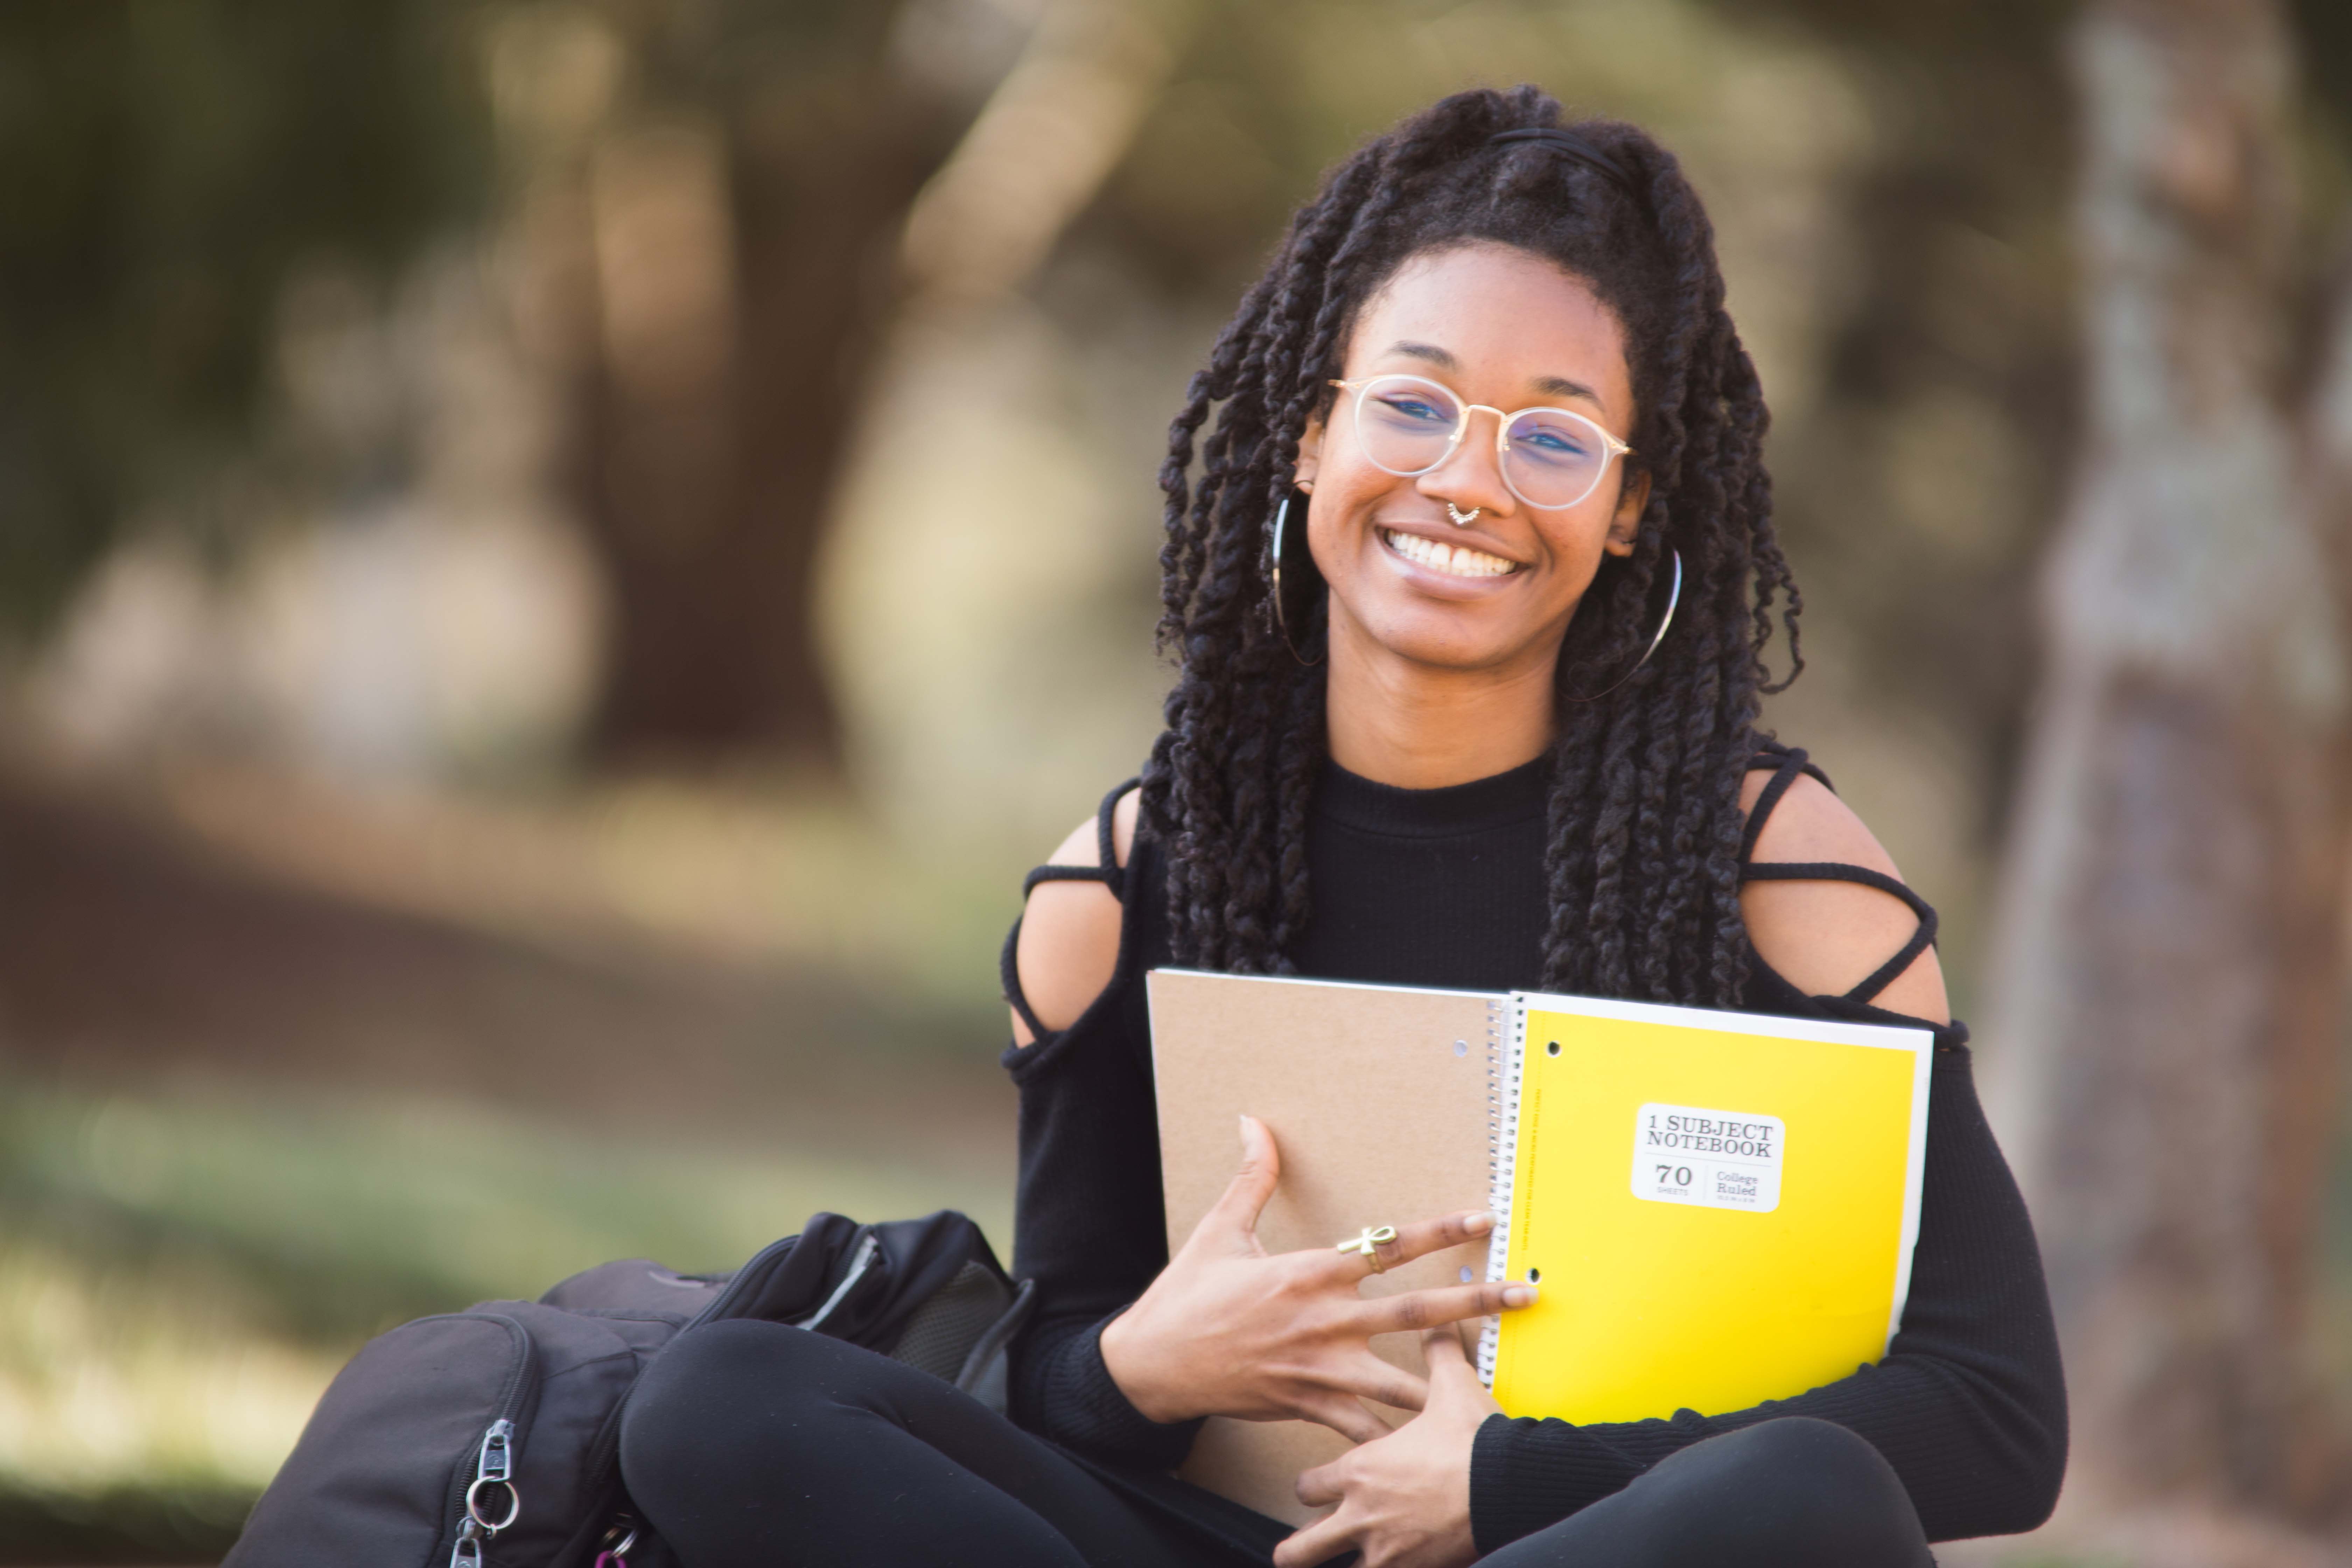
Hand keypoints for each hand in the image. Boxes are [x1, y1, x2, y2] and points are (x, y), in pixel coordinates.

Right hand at [1099, 1115, 1533, 1441]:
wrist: (1154, 1365)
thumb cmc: (1188, 1295)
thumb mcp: (1220, 1229)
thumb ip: (1251, 1177)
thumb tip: (1254, 1122)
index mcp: (1309, 1272)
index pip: (1388, 1246)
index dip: (1440, 1232)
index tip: (1484, 1220)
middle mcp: (1325, 1320)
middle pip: (1417, 1310)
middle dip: (1477, 1303)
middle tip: (1525, 1295)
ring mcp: (1321, 1368)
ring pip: (1404, 1379)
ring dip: (1451, 1381)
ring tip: (1500, 1384)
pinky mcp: (1309, 1405)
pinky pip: (1364, 1426)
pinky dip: (1397, 1435)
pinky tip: (1431, 1443)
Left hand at [1273, 1326, 1499, 1567]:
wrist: (1512, 1481)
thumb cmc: (1475, 1438)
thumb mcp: (1452, 1387)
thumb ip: (1437, 1353)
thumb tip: (1438, 1326)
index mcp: (1361, 1471)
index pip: (1307, 1486)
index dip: (1311, 1487)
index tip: (1317, 1488)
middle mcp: (1363, 1515)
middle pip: (1303, 1546)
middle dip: (1297, 1549)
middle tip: (1295, 1550)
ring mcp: (1388, 1551)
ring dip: (1341, 1567)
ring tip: (1339, 1567)